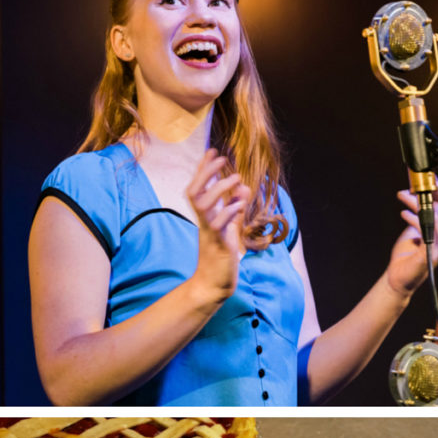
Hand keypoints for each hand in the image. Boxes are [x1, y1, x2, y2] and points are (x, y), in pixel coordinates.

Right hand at [186, 149, 251, 299]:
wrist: (212, 286)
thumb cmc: (220, 259)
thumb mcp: (230, 229)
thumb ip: (235, 208)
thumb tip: (243, 187)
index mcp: (205, 218)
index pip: (198, 189)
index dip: (203, 170)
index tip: (211, 151)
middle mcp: (204, 222)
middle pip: (194, 192)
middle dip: (206, 173)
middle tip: (221, 157)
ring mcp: (209, 233)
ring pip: (204, 205)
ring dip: (220, 189)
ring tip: (235, 178)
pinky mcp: (218, 245)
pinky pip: (219, 224)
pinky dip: (229, 211)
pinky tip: (240, 202)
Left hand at [386, 180, 437, 296]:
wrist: (397, 278)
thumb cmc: (407, 255)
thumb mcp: (415, 230)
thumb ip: (422, 215)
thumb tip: (422, 196)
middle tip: (423, 182)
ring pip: (436, 217)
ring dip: (418, 203)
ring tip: (404, 196)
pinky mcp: (431, 253)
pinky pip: (426, 230)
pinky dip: (414, 219)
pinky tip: (404, 213)